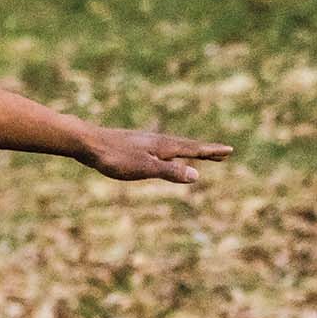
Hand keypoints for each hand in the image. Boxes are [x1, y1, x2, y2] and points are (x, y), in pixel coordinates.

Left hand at [80, 128, 231, 183]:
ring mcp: (145, 142)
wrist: (87, 142)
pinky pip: (160, 148)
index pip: (194, 150)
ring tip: (198, 154)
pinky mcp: (133, 144)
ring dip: (189, 151)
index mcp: (164, 147)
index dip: (211, 152)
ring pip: (173, 146)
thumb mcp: (144, 168)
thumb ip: (169, 172)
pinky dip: (171, 152)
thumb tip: (196, 176)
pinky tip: (163, 155)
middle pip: (187, 146)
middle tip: (223, 153)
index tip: (229, 151)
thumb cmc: (115, 157)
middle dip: (205, 151)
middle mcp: (158, 141)